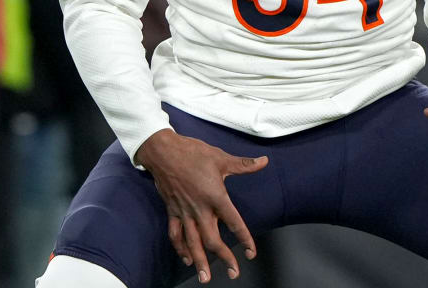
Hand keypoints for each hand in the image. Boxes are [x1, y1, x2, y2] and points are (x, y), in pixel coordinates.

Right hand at [134, 129, 268, 282]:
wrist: (163, 152)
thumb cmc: (193, 153)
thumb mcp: (221, 158)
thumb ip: (244, 164)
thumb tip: (264, 162)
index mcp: (215, 196)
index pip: (234, 223)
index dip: (244, 239)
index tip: (251, 252)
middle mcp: (200, 208)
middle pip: (212, 239)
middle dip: (223, 258)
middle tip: (233, 273)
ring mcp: (184, 212)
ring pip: (193, 242)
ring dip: (200, 261)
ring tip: (205, 277)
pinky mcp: (172, 211)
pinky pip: (175, 234)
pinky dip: (180, 248)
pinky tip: (186, 259)